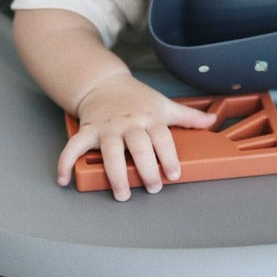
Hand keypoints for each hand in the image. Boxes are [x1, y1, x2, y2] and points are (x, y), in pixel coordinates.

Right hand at [61, 74, 216, 200]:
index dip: (168, 157)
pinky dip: (66, 162)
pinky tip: (64, 179)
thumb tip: (212, 121)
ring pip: (111, 151)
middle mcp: (129, 124)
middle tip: (151, 188)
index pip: (162, 138)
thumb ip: (187, 117)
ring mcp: (107, 128)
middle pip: (139, 147)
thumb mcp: (163, 104)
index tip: (172, 174)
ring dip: (115, 174)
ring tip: (121, 193)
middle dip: (146, 170)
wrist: (103, 82)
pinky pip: (74, 147)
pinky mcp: (87, 131)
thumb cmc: (136, 98)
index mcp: (149, 118)